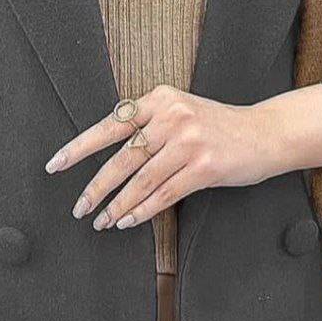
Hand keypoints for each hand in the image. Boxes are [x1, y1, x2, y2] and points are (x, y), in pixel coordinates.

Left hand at [44, 84, 284, 230]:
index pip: (111, 125)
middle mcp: (173, 116)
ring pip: (141, 180)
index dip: (79, 148)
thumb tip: (107, 155)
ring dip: (117, 205)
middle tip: (79, 207)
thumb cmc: (218, 127)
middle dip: (96, 187)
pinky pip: (164, 194)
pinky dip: (142, 211)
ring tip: (101, 221)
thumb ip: (148, 124)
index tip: (55, 165)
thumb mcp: (181, 111)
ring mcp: (190, 141)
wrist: (266, 134)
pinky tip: (127, 221)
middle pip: (122, 157)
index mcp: (160, 98)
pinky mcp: (205, 167)